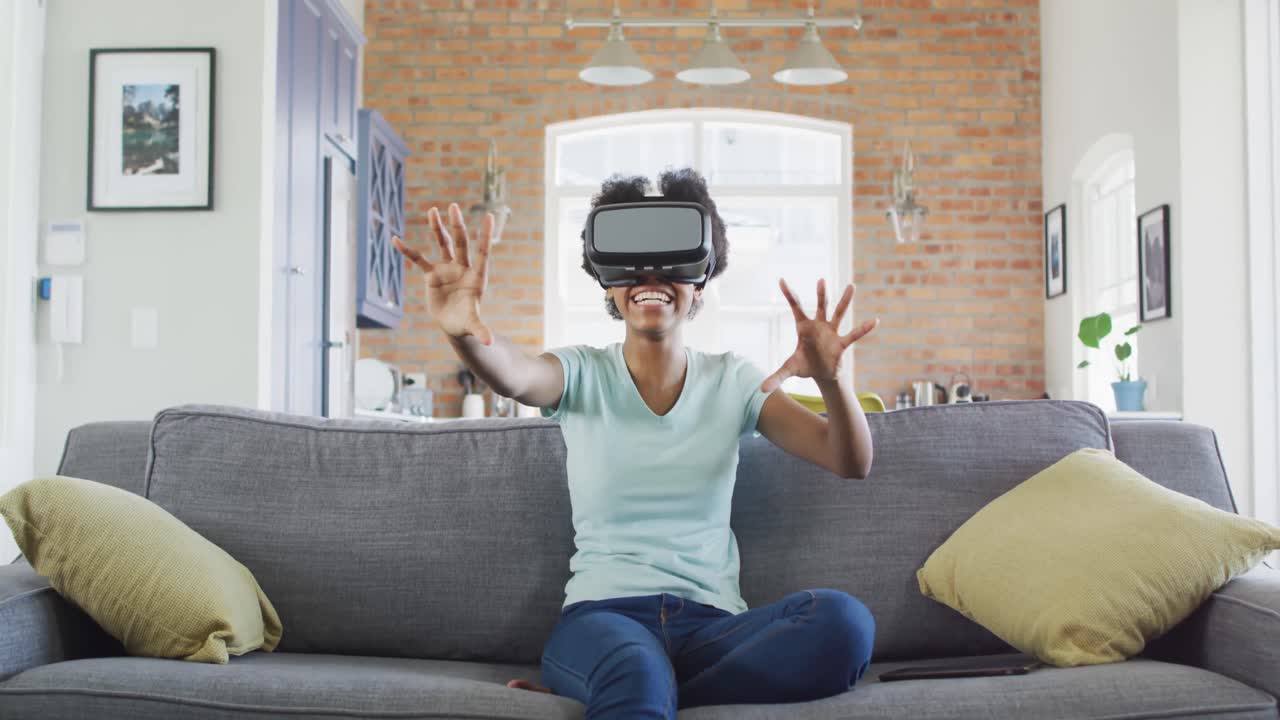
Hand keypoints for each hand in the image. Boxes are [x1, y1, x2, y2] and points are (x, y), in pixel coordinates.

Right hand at [393, 203, 493, 344]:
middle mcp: (462, 268)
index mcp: (476, 277)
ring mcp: (447, 269)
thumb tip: (489, 343)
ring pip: (443, 245)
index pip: (482, 253)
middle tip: (453, 207)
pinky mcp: (432, 275)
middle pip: (461, 243)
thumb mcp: (472, 325)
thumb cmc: (467, 322)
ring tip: (433, 211)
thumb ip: (480, 330)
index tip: (488, 216)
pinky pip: (419, 260)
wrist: (454, 323)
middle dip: (457, 226)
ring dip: (438, 228)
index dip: (484, 236)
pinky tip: (396, 240)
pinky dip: (408, 251)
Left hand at [761, 278, 878, 392]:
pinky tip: (874, 321)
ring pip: (839, 313)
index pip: (796, 307)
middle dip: (821, 294)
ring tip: (851, 286)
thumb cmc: (805, 366)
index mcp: (804, 327)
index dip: (789, 294)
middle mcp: (819, 326)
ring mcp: (831, 332)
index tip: (781, 280)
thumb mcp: (789, 370)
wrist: (821, 374)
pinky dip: (863, 329)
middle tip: (821, 280)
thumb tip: (761, 389)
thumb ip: (776, 377)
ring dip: (844, 301)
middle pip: (820, 306)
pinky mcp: (841, 343)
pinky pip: (853, 335)